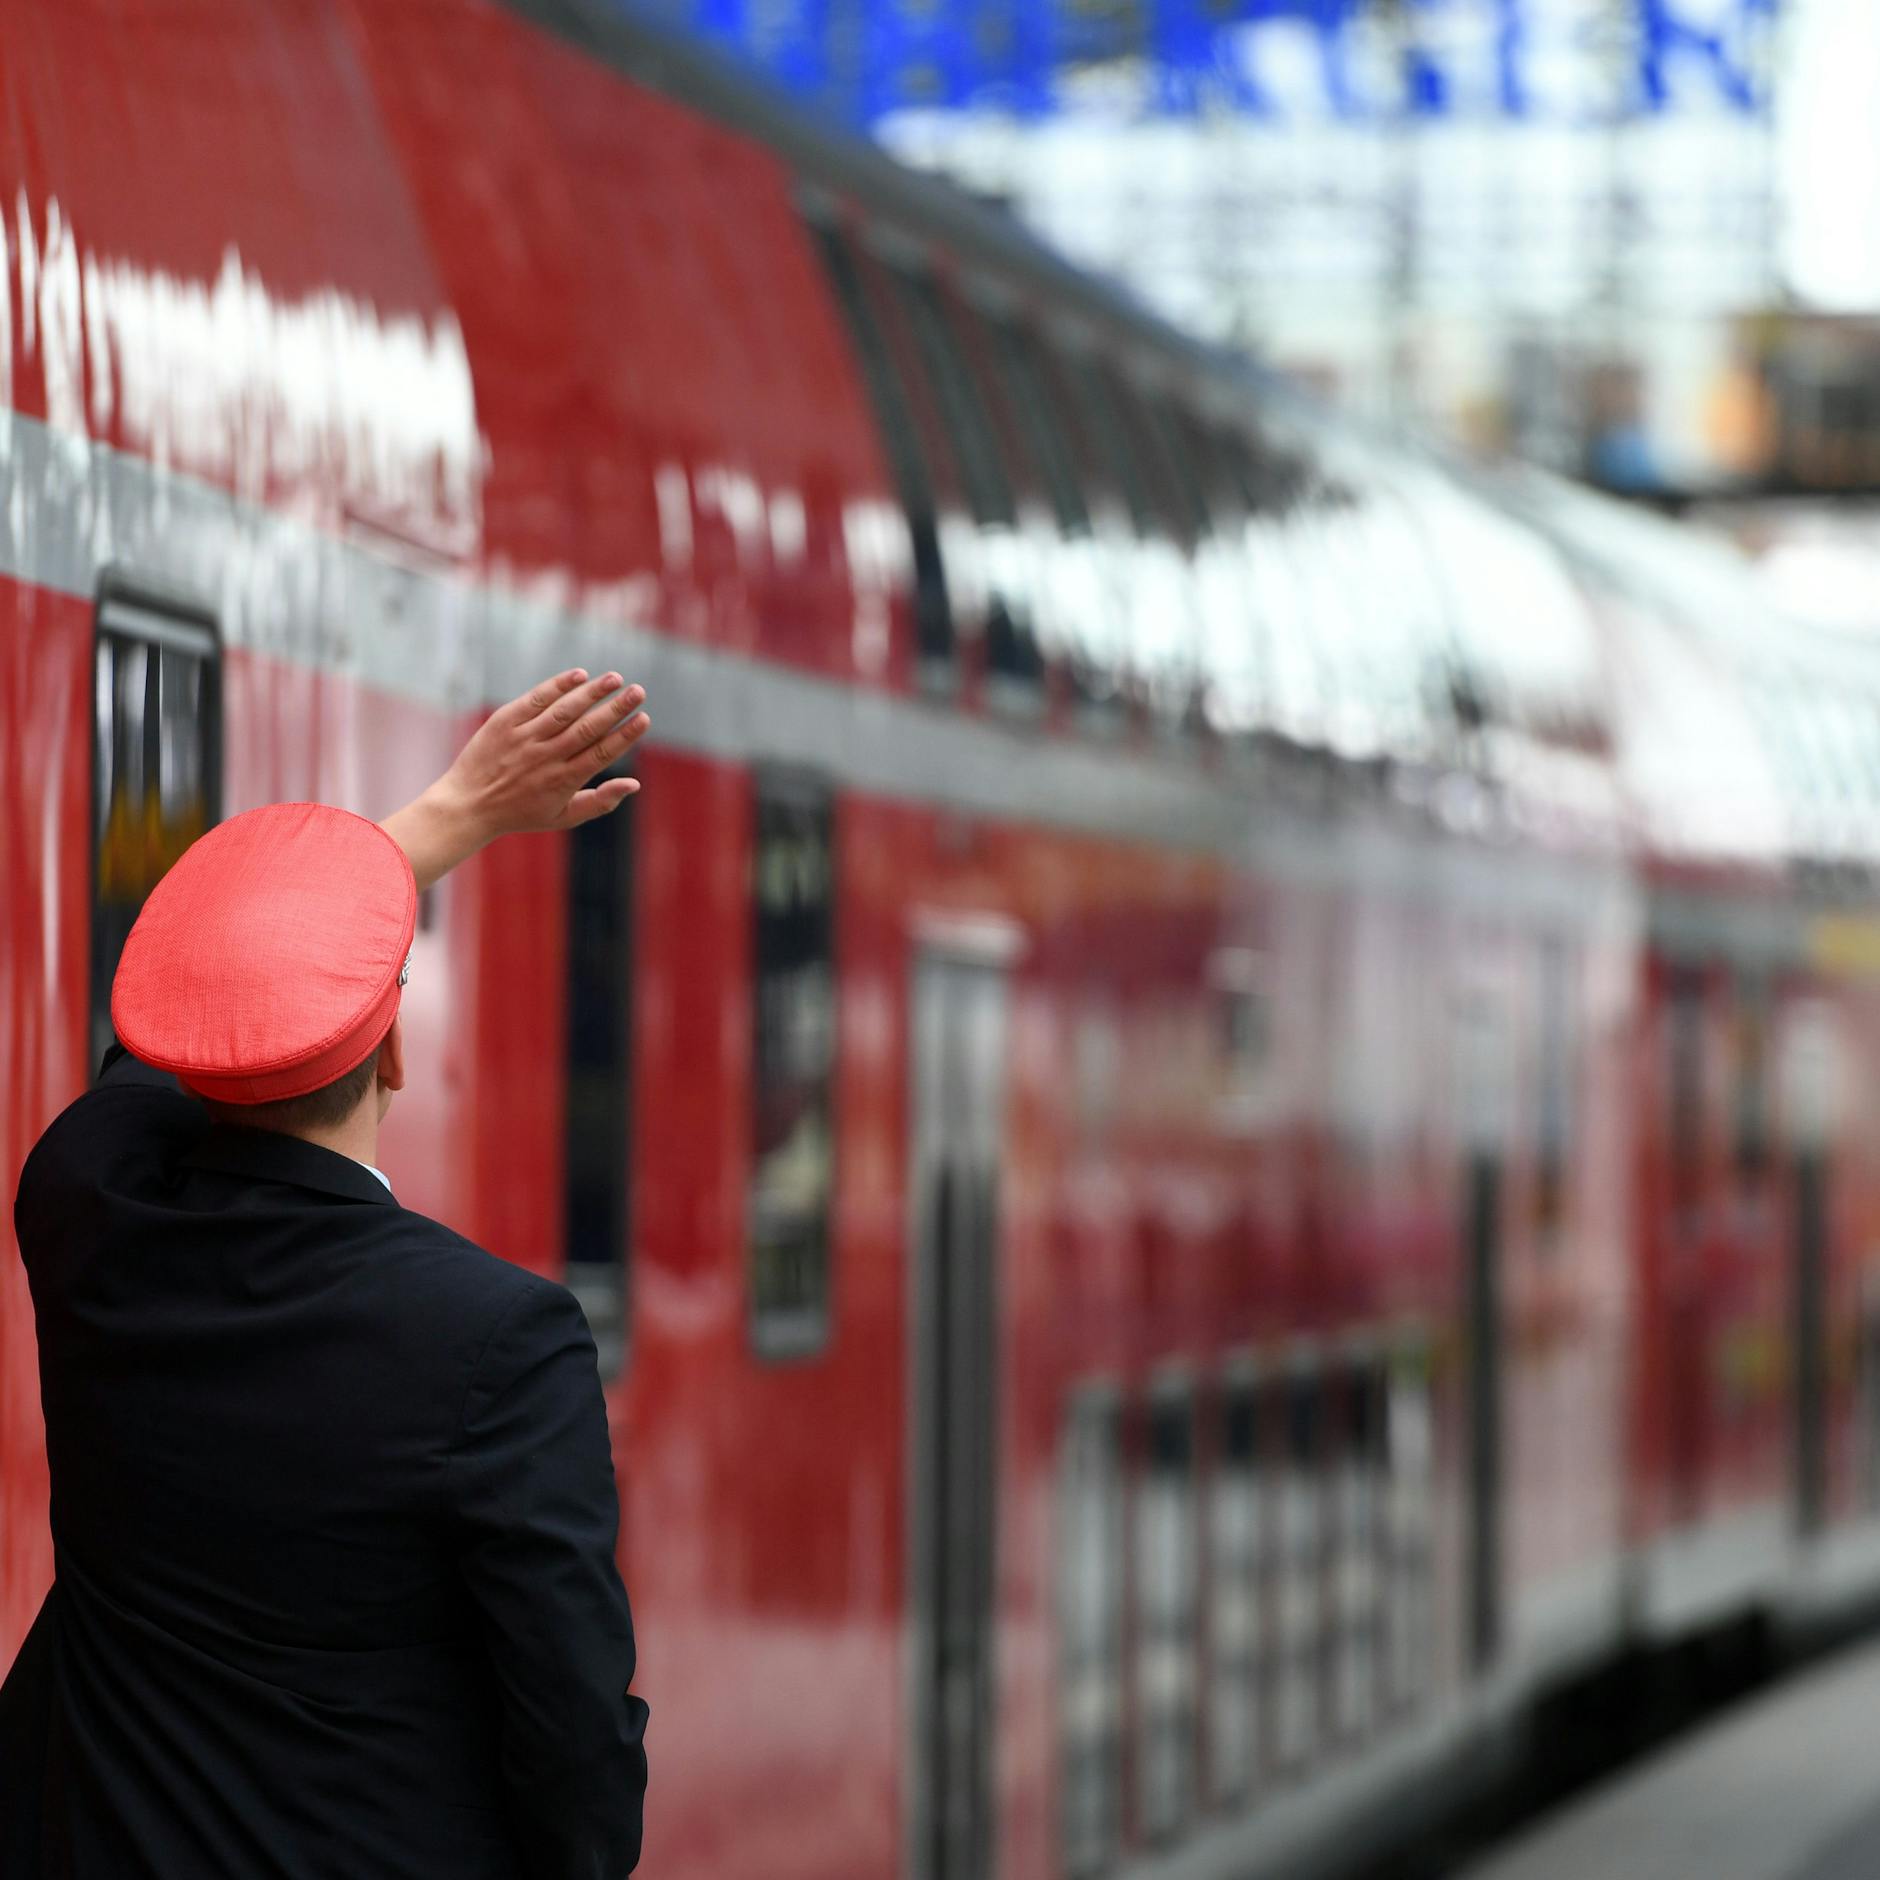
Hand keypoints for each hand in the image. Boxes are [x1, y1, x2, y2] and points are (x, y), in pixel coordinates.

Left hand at [444, 668, 649, 838]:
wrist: (468, 805)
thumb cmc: (521, 813)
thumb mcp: (563, 817)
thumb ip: (601, 801)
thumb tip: (634, 784)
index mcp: (563, 781)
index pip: (602, 753)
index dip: (625, 735)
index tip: (644, 718)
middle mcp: (545, 757)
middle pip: (588, 728)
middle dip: (616, 708)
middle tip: (638, 692)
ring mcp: (524, 738)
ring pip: (564, 710)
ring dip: (592, 692)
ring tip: (615, 678)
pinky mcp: (505, 722)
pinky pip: (536, 699)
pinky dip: (558, 686)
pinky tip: (579, 675)